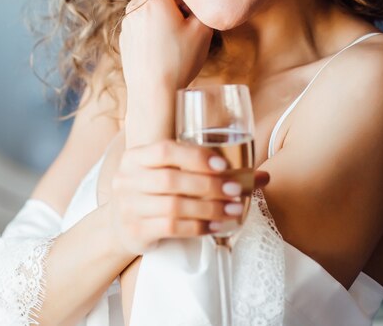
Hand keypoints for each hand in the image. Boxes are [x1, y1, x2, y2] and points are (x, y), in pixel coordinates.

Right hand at [108, 140, 269, 255]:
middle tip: (235, 190)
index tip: (222, 164)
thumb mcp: (169, 172)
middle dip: (208, 185)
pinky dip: (199, 226)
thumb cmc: (155, 191)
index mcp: (136, 157)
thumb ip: (205, 169)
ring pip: (174, 206)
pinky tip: (217, 226)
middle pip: (171, 181)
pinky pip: (172, 228)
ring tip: (234, 210)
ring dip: (209, 208)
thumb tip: (261, 175)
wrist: (121, 223)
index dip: (194, 157)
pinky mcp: (136, 231)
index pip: (164, 151)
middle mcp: (128, 180)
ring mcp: (129, 207)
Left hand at [119, 0, 212, 146]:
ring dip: (164, 14)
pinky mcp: (125, 38)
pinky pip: (142, 24)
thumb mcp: (201, 29)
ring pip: (150, 8)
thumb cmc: (179, 61)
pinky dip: (154, 29)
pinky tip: (165, 49)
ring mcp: (127, 23)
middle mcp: (135, 6)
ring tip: (178, 38)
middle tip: (190, 17)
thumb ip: (201, 3)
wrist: (153, 95)